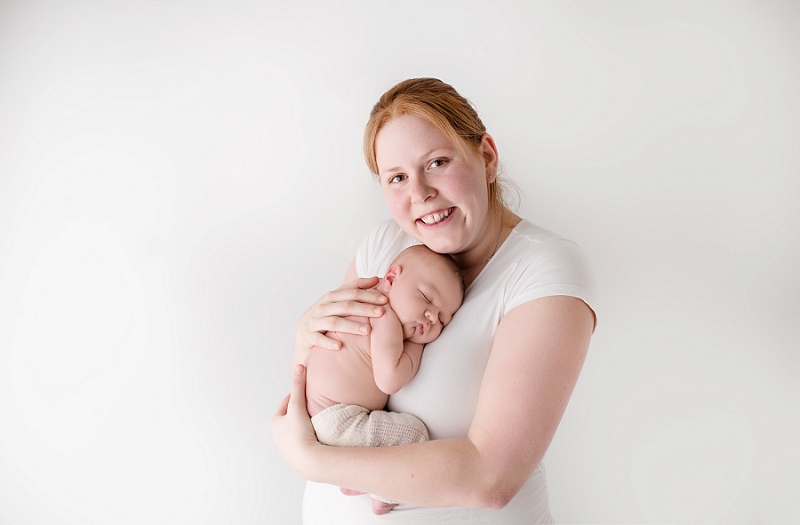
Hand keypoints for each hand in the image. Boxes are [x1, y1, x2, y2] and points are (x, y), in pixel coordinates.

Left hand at [270, 364, 319, 479]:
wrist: (308, 461)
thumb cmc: (300, 433)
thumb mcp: (298, 406)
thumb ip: (299, 386)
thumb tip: (299, 366)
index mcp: (275, 422)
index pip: (288, 402)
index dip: (299, 395)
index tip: (310, 392)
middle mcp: (277, 435)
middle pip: (292, 416)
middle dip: (302, 410)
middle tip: (315, 405)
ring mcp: (286, 446)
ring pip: (297, 428)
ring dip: (305, 424)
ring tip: (318, 420)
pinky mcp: (295, 456)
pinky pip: (302, 440)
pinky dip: (308, 436)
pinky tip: (317, 435)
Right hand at [296, 276, 387, 350]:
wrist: (302, 332)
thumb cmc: (326, 315)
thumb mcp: (339, 301)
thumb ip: (356, 289)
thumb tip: (376, 278)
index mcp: (332, 297)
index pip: (352, 293)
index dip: (368, 295)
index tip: (385, 300)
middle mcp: (323, 307)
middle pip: (345, 306)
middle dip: (364, 308)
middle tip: (381, 312)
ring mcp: (315, 321)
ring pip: (334, 322)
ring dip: (351, 326)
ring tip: (368, 331)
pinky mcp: (309, 336)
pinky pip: (318, 339)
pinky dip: (328, 342)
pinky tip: (340, 346)